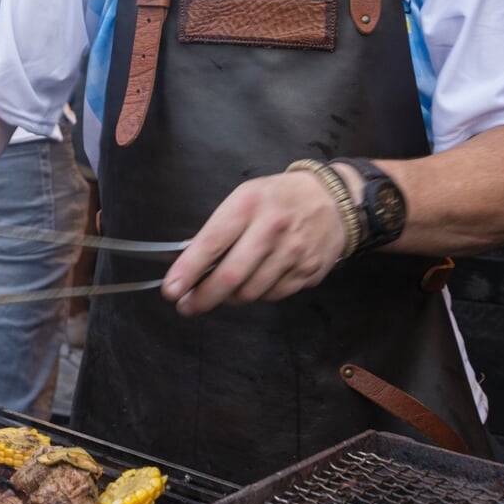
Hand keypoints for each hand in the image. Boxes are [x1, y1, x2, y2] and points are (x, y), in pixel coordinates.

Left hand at [160, 168, 349, 315]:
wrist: (333, 200)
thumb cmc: (278, 198)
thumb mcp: (245, 198)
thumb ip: (219, 229)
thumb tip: (189, 263)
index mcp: (248, 205)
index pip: (211, 244)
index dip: (188, 271)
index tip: (170, 290)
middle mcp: (271, 229)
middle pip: (230, 277)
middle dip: (203, 298)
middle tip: (187, 306)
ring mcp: (293, 253)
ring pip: (250, 292)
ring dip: (229, 298)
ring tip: (221, 292)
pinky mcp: (308, 272)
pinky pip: (272, 296)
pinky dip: (257, 296)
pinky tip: (254, 283)